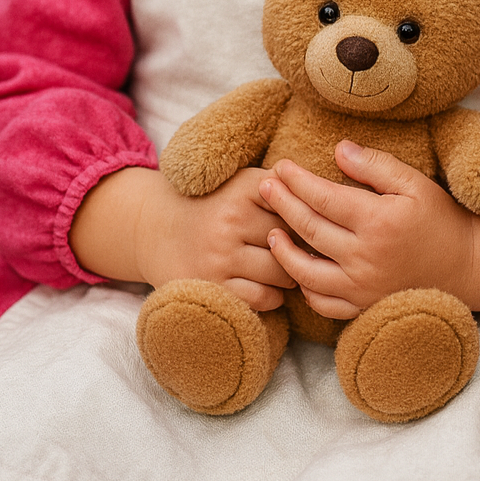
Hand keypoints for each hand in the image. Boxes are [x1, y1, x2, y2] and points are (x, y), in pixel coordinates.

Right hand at [69, 163, 296, 311]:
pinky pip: (264, 298)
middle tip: (306, 251)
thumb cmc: (214, 204)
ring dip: (291, 274)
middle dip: (303, 248)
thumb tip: (324, 188)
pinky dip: (274, 296)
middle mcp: (231, 221)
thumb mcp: (241, 182)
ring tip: (287, 269)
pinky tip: (269, 286)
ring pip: (283, 273)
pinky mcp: (214, 287)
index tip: (313, 223)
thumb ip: (280, 182)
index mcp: (243, 189)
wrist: (156, 229)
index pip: (298, 206)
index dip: (309, 218)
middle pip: (294, 241)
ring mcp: (221, 257)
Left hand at [259, 140, 479, 317]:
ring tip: (271, 230)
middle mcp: (365, 257)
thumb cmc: (439, 219)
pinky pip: (323, 303)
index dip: (297, 180)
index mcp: (378, 221)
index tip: (281, 166)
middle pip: (309, 229)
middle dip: (282, 204)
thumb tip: (338, 150)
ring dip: (283, 250)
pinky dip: (305, 288)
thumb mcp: (414, 183)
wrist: (467, 266)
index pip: (323, 197)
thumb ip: (375, 165)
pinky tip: (297, 270)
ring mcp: (362, 287)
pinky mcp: (363, 307)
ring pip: (307, 271)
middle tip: (264, 187)